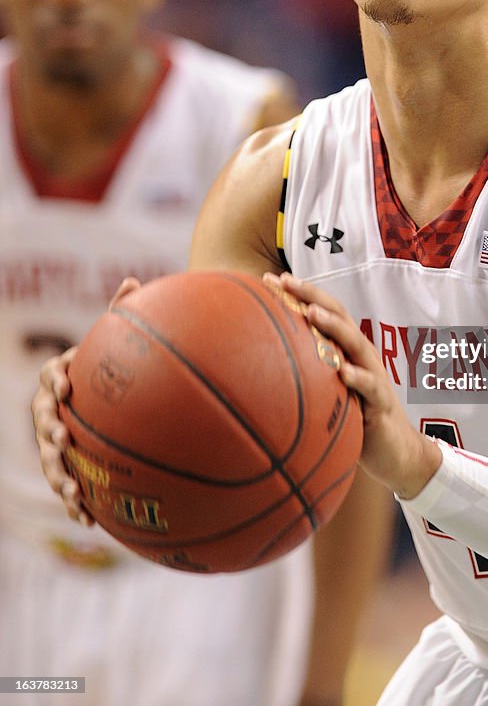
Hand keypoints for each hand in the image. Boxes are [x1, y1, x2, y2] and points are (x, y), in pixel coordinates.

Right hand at [29, 276, 142, 526]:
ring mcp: (56, 438)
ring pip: (49, 459)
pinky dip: (75, 501)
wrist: (101, 392)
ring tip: (74, 494)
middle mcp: (52, 408)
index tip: (66, 389)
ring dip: (60, 476)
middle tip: (62, 441)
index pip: (51, 376)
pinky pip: (67, 482)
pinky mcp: (68, 462)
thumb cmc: (109, 362)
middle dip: (50, 433)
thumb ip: (120, 314)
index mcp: (62, 376)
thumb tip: (131, 280)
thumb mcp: (114, 339)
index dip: (56, 382)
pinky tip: (90, 522)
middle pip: (42, 422)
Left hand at [264, 273, 441, 498]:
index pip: (323, 312)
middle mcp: (360, 355)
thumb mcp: (327, 392)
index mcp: (345, 349)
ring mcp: (373, 375)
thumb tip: (259, 370)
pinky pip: (370, 386)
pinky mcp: (380, 402)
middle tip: (286, 281)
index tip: (269, 280)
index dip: (300, 294)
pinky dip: (357, 376)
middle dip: (313, 295)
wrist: (394, 451)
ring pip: (355, 343)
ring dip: (334, 326)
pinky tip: (342, 371)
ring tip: (313, 313)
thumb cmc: (356, 417)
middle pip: (339, 316)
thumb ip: (305, 375)